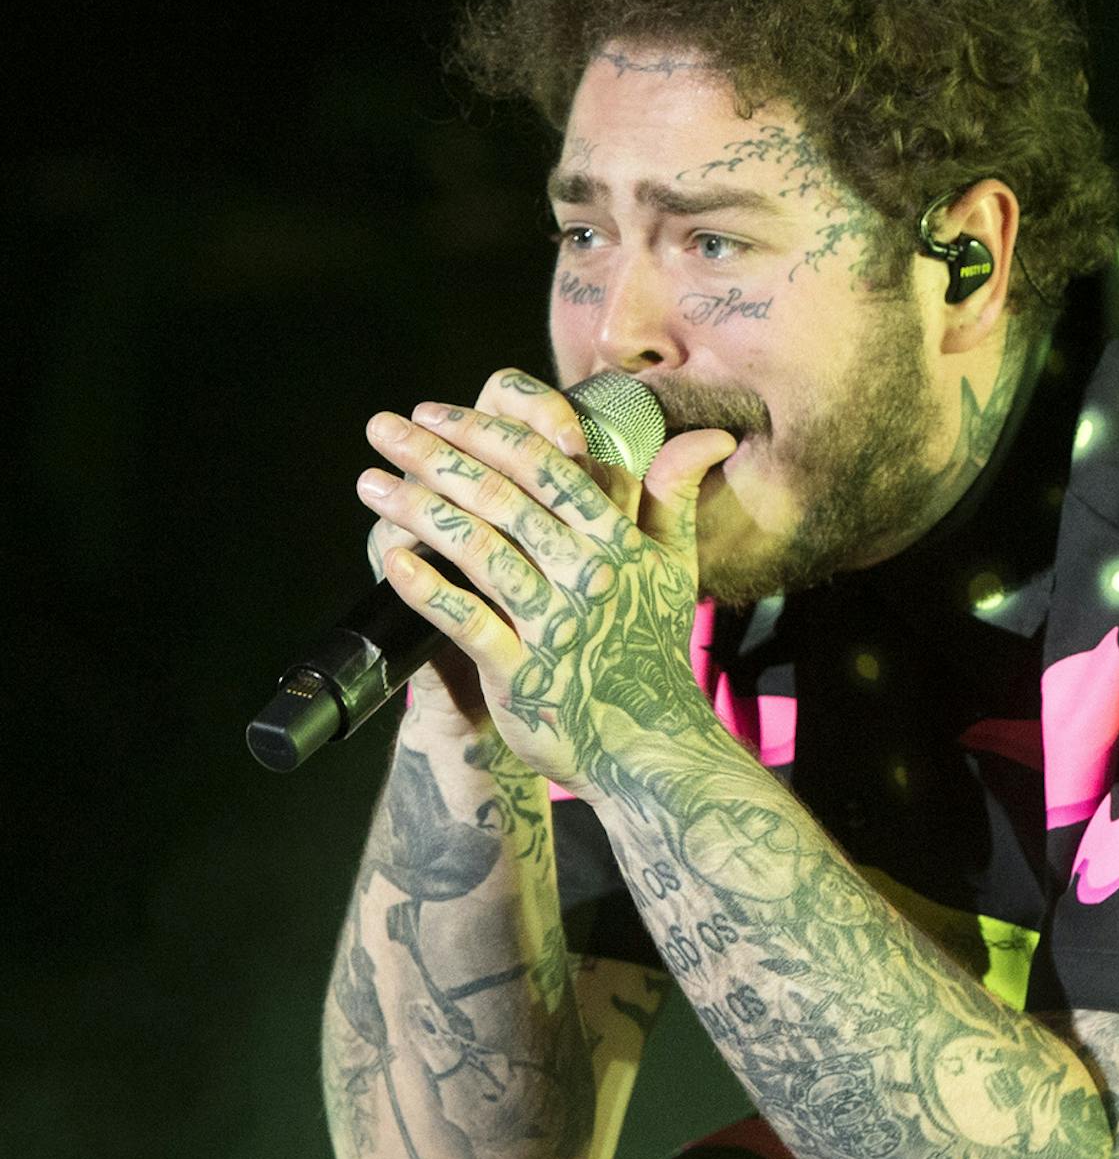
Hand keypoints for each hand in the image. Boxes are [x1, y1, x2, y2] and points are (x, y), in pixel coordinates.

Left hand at [355, 367, 736, 793]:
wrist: (650, 746)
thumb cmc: (652, 650)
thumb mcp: (674, 570)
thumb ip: (675, 497)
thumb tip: (708, 436)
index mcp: (618, 544)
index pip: (546, 468)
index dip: (486, 432)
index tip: (435, 412)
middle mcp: (587, 577)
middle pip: (502, 500)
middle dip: (434, 456)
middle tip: (382, 427)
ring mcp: (554, 625)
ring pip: (478, 550)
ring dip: (417, 510)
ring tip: (370, 482)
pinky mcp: (523, 673)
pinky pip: (466, 620)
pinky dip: (426, 587)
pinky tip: (391, 558)